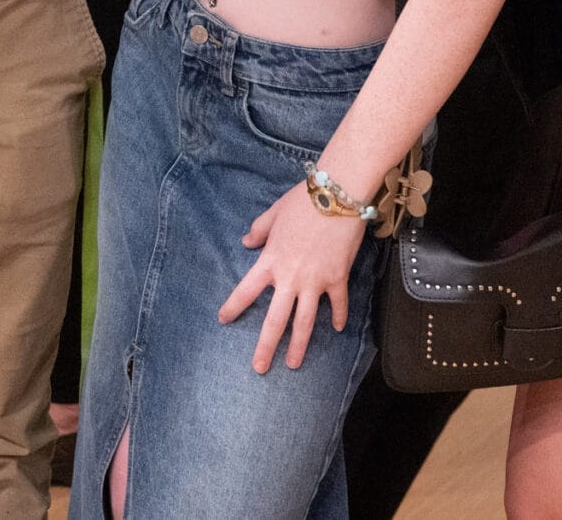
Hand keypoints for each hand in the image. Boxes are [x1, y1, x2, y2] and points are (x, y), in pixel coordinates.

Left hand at [218, 181, 367, 373]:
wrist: (336, 194)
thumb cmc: (302, 201)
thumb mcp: (273, 214)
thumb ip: (259, 230)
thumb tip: (246, 241)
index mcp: (270, 261)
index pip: (246, 290)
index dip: (233, 307)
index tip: (223, 320)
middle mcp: (290, 277)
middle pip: (275, 319)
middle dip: (265, 346)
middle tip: (259, 367)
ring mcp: (315, 281)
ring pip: (305, 321)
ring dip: (299, 345)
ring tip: (293, 363)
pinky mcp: (337, 278)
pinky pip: (337, 304)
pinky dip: (338, 317)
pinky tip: (337, 328)